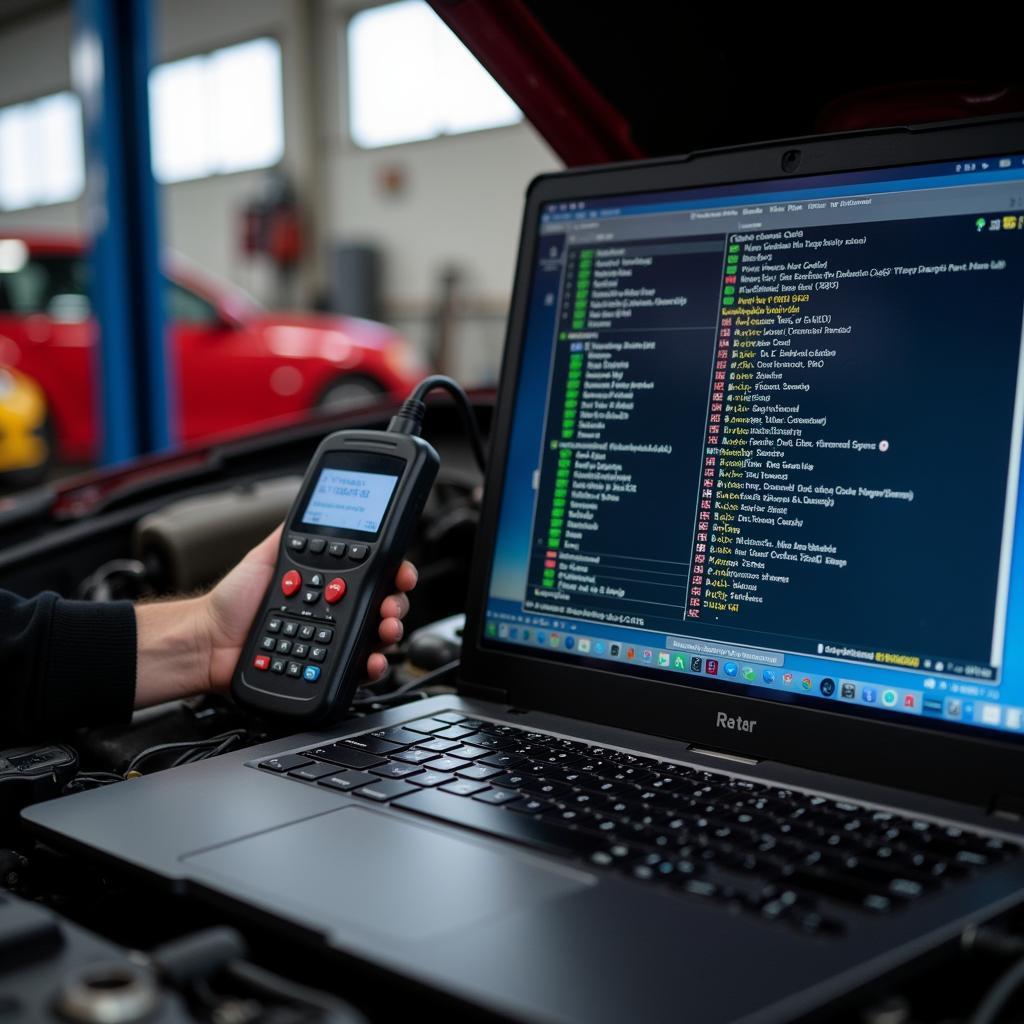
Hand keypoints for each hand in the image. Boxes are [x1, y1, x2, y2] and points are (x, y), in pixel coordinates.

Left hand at [134, 525, 416, 706]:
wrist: (208, 641)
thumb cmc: (232, 602)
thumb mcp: (266, 556)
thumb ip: (290, 533)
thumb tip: (311, 502)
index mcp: (327, 586)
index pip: (373, 577)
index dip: (394, 575)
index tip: (402, 572)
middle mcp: (335, 613)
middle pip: (383, 608)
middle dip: (397, 604)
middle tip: (392, 603)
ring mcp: (331, 642)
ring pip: (376, 638)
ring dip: (390, 632)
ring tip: (385, 628)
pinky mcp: (324, 670)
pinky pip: (356, 670)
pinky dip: (371, 665)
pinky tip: (371, 659)